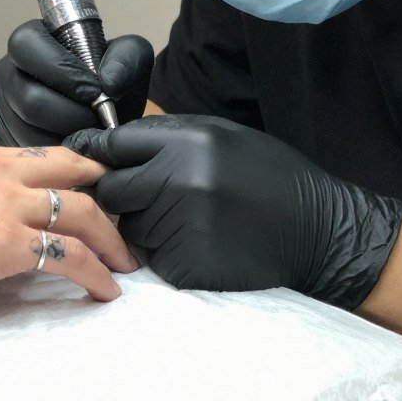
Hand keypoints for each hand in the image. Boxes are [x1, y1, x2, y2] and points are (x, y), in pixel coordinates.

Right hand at [0, 19, 153, 146]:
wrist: (107, 120)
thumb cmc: (112, 85)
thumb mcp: (129, 61)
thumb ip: (126, 59)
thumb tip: (107, 83)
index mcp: (30, 43)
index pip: (27, 45)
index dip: (62, 70)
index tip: (93, 92)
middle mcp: (8, 73)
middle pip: (29, 99)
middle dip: (71, 115)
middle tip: (97, 121)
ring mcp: (1, 110)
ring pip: (28, 132)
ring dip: (67, 139)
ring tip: (89, 135)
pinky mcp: (3, 142)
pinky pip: (27, 157)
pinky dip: (57, 158)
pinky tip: (75, 150)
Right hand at [0, 144, 139, 304]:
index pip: (46, 155)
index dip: (78, 168)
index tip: (96, 184)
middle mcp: (1, 174)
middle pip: (76, 174)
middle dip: (107, 197)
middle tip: (123, 219)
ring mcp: (7, 208)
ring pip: (83, 213)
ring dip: (111, 240)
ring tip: (124, 262)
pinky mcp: (6, 246)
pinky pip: (69, 256)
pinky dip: (95, 273)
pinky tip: (104, 288)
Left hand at [65, 115, 401, 309]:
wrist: (317, 231)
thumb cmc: (269, 177)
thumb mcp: (224, 136)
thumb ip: (169, 136)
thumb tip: (113, 140)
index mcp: (188, 143)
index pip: (115, 145)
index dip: (97, 152)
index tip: (83, 157)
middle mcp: (178, 182)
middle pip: (112, 189)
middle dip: (121, 193)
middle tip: (148, 196)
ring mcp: (180, 226)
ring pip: (130, 227)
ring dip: (146, 225)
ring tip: (190, 220)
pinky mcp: (185, 265)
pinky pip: (153, 259)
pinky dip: (167, 253)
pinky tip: (200, 243)